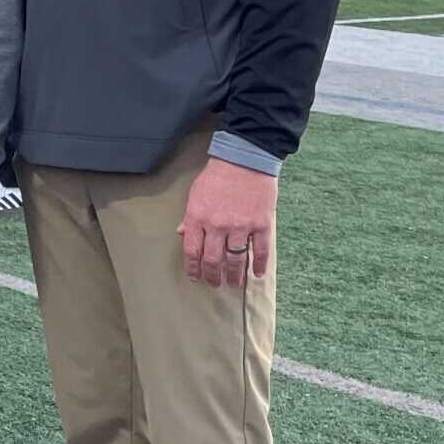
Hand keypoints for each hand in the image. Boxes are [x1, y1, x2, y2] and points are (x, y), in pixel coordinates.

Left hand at [178, 156, 276, 286]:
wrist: (245, 159)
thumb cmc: (218, 175)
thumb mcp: (195, 194)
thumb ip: (189, 216)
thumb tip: (182, 233)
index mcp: (198, 219)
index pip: (192, 251)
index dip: (193, 268)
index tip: (195, 277)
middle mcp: (218, 227)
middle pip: (213, 260)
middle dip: (213, 276)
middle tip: (215, 283)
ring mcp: (241, 227)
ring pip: (236, 260)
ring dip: (234, 275)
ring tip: (233, 283)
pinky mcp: (261, 224)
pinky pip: (260, 251)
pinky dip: (259, 265)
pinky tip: (257, 274)